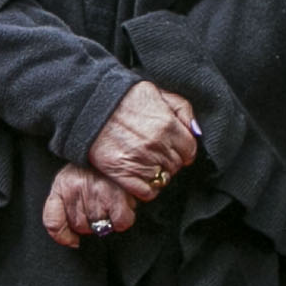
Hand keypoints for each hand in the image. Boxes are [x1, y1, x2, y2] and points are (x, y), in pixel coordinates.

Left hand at [44, 163, 143, 246]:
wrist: (113, 145)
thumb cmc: (91, 170)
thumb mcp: (68, 182)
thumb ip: (60, 211)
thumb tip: (74, 243)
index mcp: (61, 186)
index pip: (53, 222)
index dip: (63, 236)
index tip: (73, 240)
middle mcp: (76, 190)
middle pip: (81, 227)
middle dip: (91, 221)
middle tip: (98, 203)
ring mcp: (96, 193)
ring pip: (100, 227)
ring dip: (109, 218)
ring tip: (110, 199)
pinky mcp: (117, 196)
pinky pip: (120, 223)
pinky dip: (123, 219)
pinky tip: (121, 205)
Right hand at [85, 81, 198, 197]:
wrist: (90, 104)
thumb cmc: (123, 97)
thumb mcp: (157, 92)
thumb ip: (182, 109)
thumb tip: (196, 131)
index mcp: (168, 125)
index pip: (190, 150)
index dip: (183, 150)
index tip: (173, 148)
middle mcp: (157, 145)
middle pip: (176, 166)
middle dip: (169, 161)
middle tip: (156, 153)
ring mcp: (140, 161)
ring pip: (163, 179)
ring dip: (157, 174)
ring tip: (145, 162)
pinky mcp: (123, 173)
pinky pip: (146, 192)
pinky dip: (146, 188)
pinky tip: (140, 176)